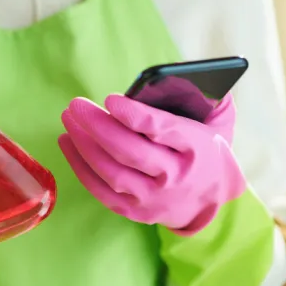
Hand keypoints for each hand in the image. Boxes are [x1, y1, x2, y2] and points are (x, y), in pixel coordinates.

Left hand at [58, 93, 245, 234]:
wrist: (214, 198)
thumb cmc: (206, 147)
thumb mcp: (218, 120)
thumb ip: (207, 95)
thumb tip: (177, 74)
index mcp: (196, 148)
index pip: (162, 130)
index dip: (134, 115)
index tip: (111, 100)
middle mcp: (175, 176)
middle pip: (130, 151)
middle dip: (98, 127)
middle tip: (76, 105)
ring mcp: (153, 198)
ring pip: (112, 172)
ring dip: (84, 144)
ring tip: (68, 120)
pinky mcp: (135, 211)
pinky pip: (101, 191)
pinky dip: (80, 166)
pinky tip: (67, 142)